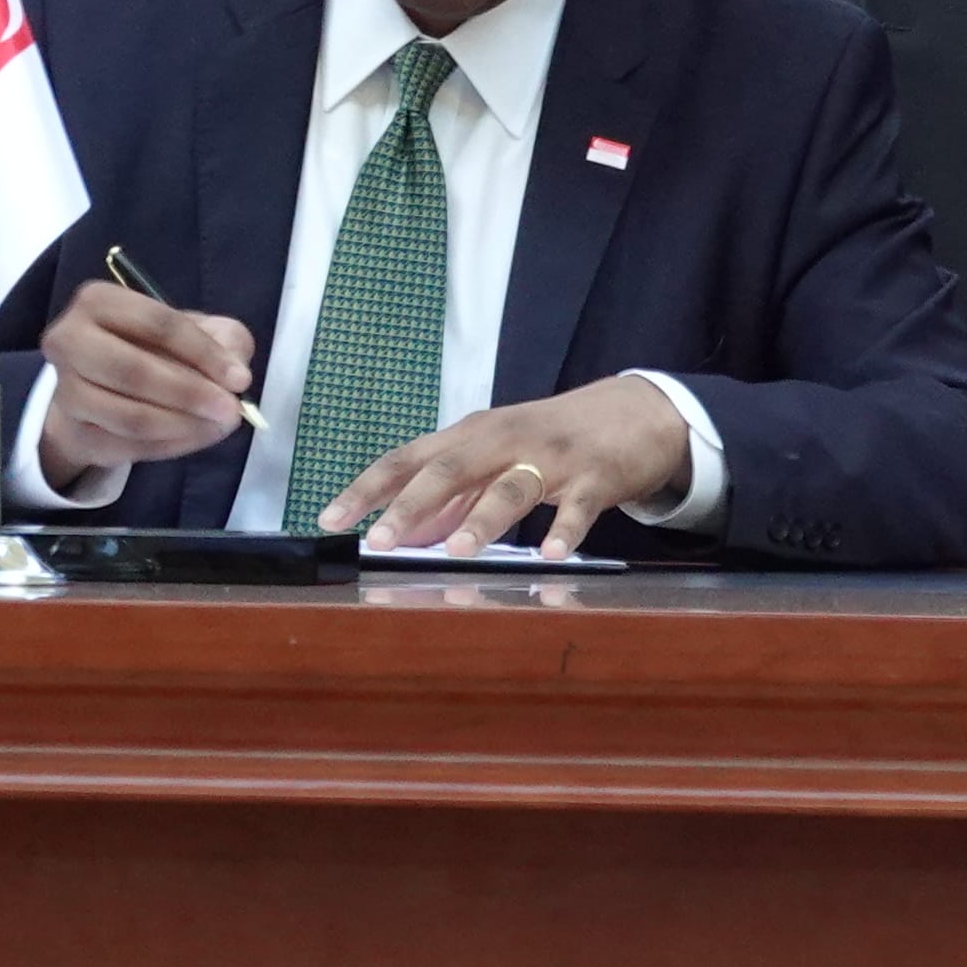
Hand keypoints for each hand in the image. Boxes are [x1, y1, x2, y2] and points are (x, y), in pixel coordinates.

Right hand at [34, 282, 254, 491]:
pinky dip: (170, 445)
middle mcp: (69, 341)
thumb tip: (235, 374)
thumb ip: (224, 340)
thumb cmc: (154, 346)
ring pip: (129, 417)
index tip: (240, 379)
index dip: (203, 353)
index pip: (158, 324)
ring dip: (183, 425)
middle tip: (230, 410)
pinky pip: (127, 446)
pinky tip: (196, 437)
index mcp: (98, 301)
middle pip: (133, 371)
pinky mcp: (75, 432)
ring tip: (219, 425)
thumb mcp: (196, 329)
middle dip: (189, 393)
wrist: (102, 384)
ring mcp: (66, 391)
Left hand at [327, 376, 692, 558]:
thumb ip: (450, 497)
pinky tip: (552, 555)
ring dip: (482, 519)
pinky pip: (577, 506)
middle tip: (379, 540)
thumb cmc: (554, 439)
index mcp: (471, 436)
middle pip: (449, 469)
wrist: (637, 411)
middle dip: (410, 505)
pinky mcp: (596, 476)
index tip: (329, 520)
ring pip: (511, 487)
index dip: (366, 489)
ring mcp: (552, 457)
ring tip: (458, 551)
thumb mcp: (495, 458)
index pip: (407, 460)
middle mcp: (504, 440)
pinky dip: (564, 531)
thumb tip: (404, 534)